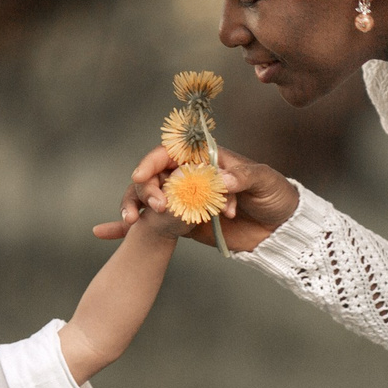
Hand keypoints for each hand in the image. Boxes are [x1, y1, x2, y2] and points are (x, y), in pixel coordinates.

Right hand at [92, 145, 299, 250]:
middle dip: (145, 190)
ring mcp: (187, 200)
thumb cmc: (277, 194)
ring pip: (149, 198)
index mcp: (207, 158)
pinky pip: (154, 224)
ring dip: (133, 208)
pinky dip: (128, 229)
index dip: (154, 162)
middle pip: (154, 176)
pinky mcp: (185, 223)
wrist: (283, 229)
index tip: (144, 175)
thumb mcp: (264, 181)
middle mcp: (192, 176)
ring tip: (127, 225)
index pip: (171, 153)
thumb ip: (243, 178)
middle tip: (155, 208)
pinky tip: (104, 234)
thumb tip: (224, 180)